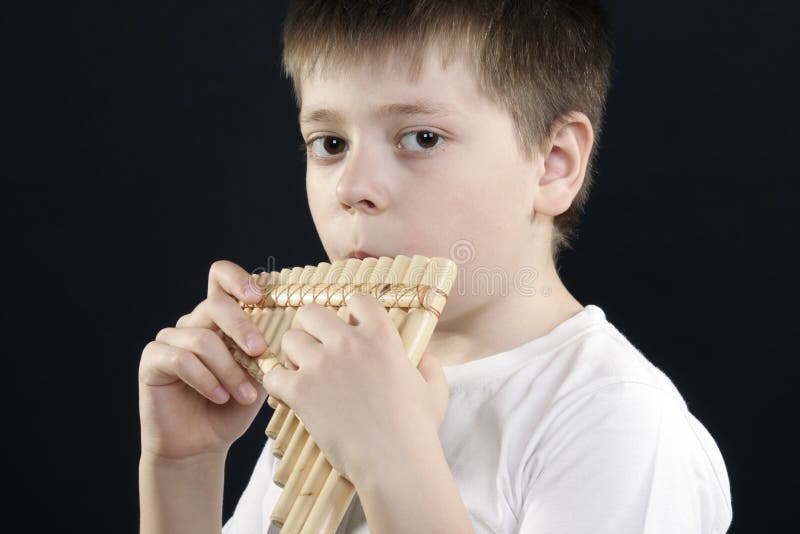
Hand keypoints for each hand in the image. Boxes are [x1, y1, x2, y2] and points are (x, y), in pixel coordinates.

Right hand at [138, 260, 269, 460]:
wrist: (201, 445)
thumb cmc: (232, 408)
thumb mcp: (259, 376)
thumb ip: (268, 351)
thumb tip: (286, 331)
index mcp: (219, 319)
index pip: (221, 277)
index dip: (238, 279)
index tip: (259, 297)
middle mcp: (193, 322)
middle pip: (215, 304)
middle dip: (243, 327)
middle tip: (261, 352)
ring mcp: (170, 338)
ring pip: (202, 338)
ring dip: (228, 368)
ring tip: (243, 395)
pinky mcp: (153, 359)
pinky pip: (180, 358)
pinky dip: (205, 379)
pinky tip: (219, 397)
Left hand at [262, 293, 448, 482]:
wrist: (394, 461)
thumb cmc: (416, 430)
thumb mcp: (434, 392)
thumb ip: (429, 368)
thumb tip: (425, 359)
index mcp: (381, 336)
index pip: (357, 300)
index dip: (351, 311)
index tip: (349, 327)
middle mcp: (348, 342)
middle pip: (312, 312)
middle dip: (311, 328)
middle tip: (316, 348)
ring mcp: (321, 365)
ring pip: (289, 339)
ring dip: (293, 354)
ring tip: (301, 372)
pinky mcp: (300, 390)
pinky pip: (272, 375)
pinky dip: (277, 385)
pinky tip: (289, 395)